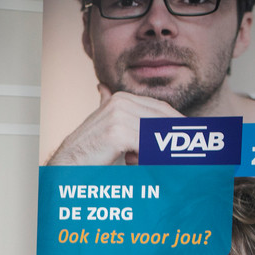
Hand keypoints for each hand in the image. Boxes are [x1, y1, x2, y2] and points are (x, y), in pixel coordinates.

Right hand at [47, 86, 181, 166]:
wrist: (67, 165)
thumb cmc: (88, 151)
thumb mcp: (105, 126)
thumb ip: (111, 107)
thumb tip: (103, 88)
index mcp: (121, 98)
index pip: (161, 109)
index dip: (176, 124)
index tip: (187, 137)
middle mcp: (121, 102)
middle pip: (162, 119)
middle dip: (174, 137)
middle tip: (184, 152)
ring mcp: (119, 116)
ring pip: (156, 134)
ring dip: (160, 151)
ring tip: (155, 163)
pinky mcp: (118, 132)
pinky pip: (147, 145)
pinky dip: (151, 157)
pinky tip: (141, 164)